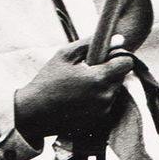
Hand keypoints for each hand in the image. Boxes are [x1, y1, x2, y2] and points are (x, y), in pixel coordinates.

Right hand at [14, 39, 134, 142]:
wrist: (32, 113)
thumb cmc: (47, 81)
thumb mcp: (65, 55)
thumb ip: (92, 44)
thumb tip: (119, 38)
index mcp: (99, 78)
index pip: (127, 63)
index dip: (118, 57)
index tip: (106, 57)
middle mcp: (105, 96)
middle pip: (121, 77)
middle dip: (109, 71)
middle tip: (88, 71)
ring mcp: (103, 111)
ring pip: (114, 91)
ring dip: (103, 86)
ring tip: (80, 86)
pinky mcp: (98, 121)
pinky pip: (106, 105)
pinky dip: (97, 99)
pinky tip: (79, 99)